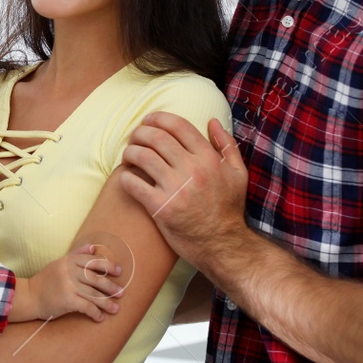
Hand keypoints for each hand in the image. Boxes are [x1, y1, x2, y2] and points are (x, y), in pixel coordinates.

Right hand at [12, 243, 124, 322]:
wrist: (30, 297)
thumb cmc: (46, 281)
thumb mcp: (59, 263)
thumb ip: (76, 255)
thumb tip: (93, 247)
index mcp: (69, 261)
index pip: (92, 261)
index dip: (108, 265)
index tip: (119, 271)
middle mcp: (69, 271)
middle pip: (96, 278)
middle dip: (111, 286)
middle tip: (121, 292)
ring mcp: (69, 286)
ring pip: (94, 294)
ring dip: (107, 303)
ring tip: (115, 309)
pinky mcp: (67, 300)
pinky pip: (87, 307)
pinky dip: (95, 313)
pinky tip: (100, 318)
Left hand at [117, 114, 248, 269]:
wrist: (222, 244)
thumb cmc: (229, 209)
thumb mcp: (238, 174)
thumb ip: (226, 145)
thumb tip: (211, 121)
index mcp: (209, 158)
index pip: (178, 126)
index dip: (159, 118)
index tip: (149, 120)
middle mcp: (192, 169)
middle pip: (156, 137)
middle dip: (140, 132)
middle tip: (135, 137)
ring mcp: (175, 189)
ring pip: (142, 156)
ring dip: (130, 151)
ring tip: (128, 154)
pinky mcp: (161, 208)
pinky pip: (133, 184)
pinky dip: (124, 177)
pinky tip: (125, 177)